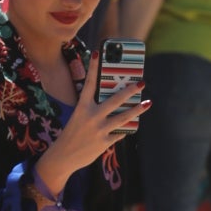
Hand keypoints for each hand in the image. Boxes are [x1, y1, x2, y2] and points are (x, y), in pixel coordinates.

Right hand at [36, 52, 149, 202]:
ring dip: (137, 109)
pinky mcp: (104, 142)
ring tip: (148, 103)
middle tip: (141, 82)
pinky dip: (126, 129)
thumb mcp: (79, 118)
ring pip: (123, 117)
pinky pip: (120, 133)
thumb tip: (114, 104)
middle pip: (115, 100)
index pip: (89, 84)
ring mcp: (99, 130)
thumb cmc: (72, 135)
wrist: (63, 157)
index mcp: (82, 107)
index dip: (93, 68)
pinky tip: (133, 125)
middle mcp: (91, 116)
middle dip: (130, 90)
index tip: (98, 53)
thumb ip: (93, 110)